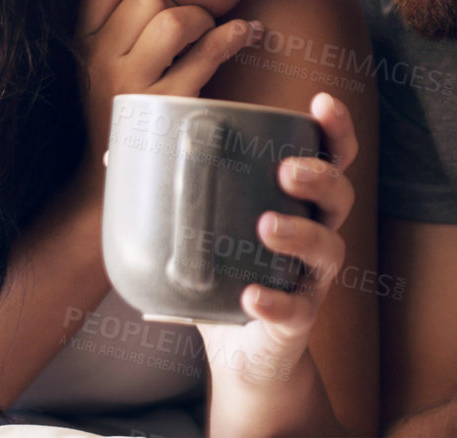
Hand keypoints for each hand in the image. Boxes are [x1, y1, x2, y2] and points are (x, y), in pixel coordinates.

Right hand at [73, 0, 264, 159]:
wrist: (125, 179)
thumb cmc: (123, 111)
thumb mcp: (99, 68)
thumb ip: (115, 27)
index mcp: (82, 47)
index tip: (156, 4)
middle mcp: (102, 64)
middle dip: (176, 1)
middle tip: (188, 24)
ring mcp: (134, 87)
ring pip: (173, 20)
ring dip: (202, 19)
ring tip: (209, 32)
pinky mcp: (170, 106)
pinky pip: (209, 53)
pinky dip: (235, 36)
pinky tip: (248, 33)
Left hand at [196, 92, 357, 429]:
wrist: (240, 355)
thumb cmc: (227, 275)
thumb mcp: (207, 230)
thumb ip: (172, 193)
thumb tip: (116, 156)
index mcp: (300, 202)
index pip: (333, 156)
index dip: (336, 128)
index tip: (321, 102)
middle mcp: (318, 233)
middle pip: (340, 194)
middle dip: (321, 176)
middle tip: (286, 170)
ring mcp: (311, 278)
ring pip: (328, 248)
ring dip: (301, 233)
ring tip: (267, 225)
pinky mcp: (298, 319)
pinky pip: (294, 308)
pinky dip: (274, 301)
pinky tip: (251, 297)